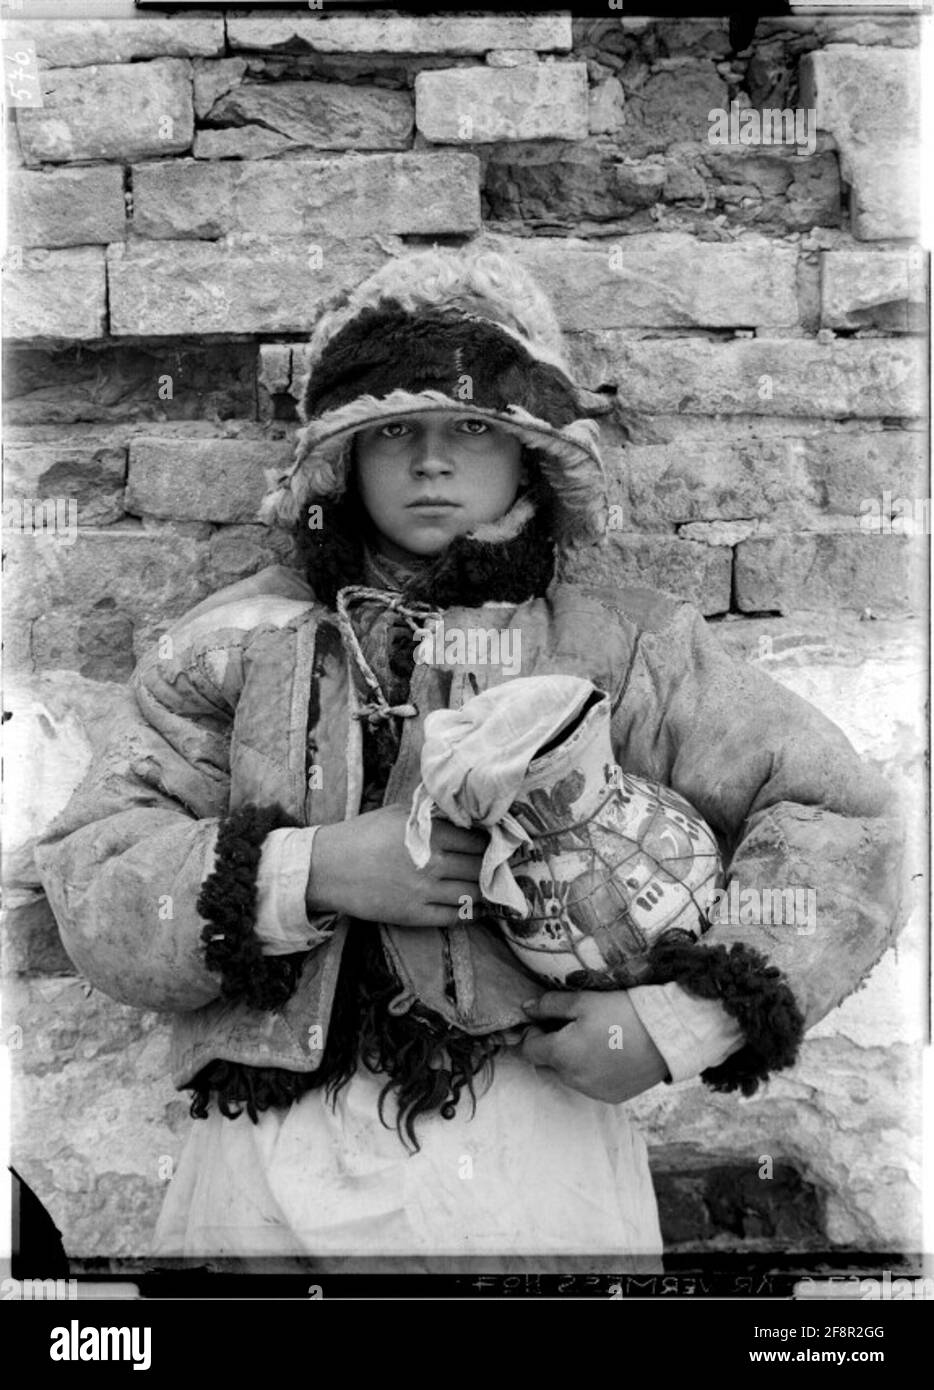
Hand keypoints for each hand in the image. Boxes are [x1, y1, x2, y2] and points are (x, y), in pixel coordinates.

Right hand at [305, 803, 488, 927]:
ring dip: (484, 891)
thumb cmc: (362, 835)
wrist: (328, 868)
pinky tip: (475, 908)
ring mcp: (424, 891)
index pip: (476, 840)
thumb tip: (461, 814)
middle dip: (491, 867)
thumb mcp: (398, 813)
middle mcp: (432, 863)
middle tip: (497, 866)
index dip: (489, 843)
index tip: (494, 844)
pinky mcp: (414, 915)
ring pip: (471, 894)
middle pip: (478, 867)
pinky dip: (470, 913)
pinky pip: (453, 917)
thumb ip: (430, 815)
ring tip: (489, 887)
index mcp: (429, 834)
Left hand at [518, 990, 669, 1102]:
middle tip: (571, 1026)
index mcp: (561, 1054)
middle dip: (550, 1047)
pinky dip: (591, 1071)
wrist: (666, 1035)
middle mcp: (572, 1079)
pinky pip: (589, 1084)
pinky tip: (608, 1053)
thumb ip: (549, 1005)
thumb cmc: (622, 1012)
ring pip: (567, 1075)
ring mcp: (592, 1091)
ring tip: (594, 1038)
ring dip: (571, 1060)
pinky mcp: (611, 1097)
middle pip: (546, 1064)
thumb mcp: (583, 1001)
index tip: (547, 1019)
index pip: (528, 1049)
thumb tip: (526, 1009)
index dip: (533, 1032)